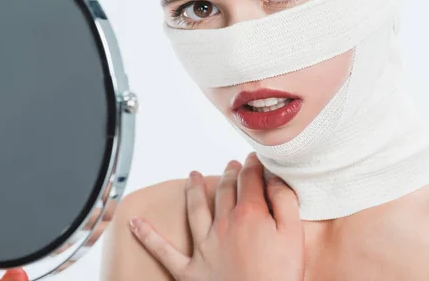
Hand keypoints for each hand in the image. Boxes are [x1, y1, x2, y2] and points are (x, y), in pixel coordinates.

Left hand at [130, 153, 304, 280]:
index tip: (253, 159)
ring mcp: (204, 246)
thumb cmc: (279, 276)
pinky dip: (148, 236)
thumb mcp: (293, 237)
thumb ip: (285, 203)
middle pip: (224, 191)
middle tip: (231, 164)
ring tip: (192, 175)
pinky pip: (164, 251)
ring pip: (195, 209)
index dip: (252, 166)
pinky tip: (134, 223)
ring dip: (193, 190)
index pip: (249, 180)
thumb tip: (274, 180)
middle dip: (229, 174)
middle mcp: (223, 225)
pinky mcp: (190, 270)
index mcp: (249, 214)